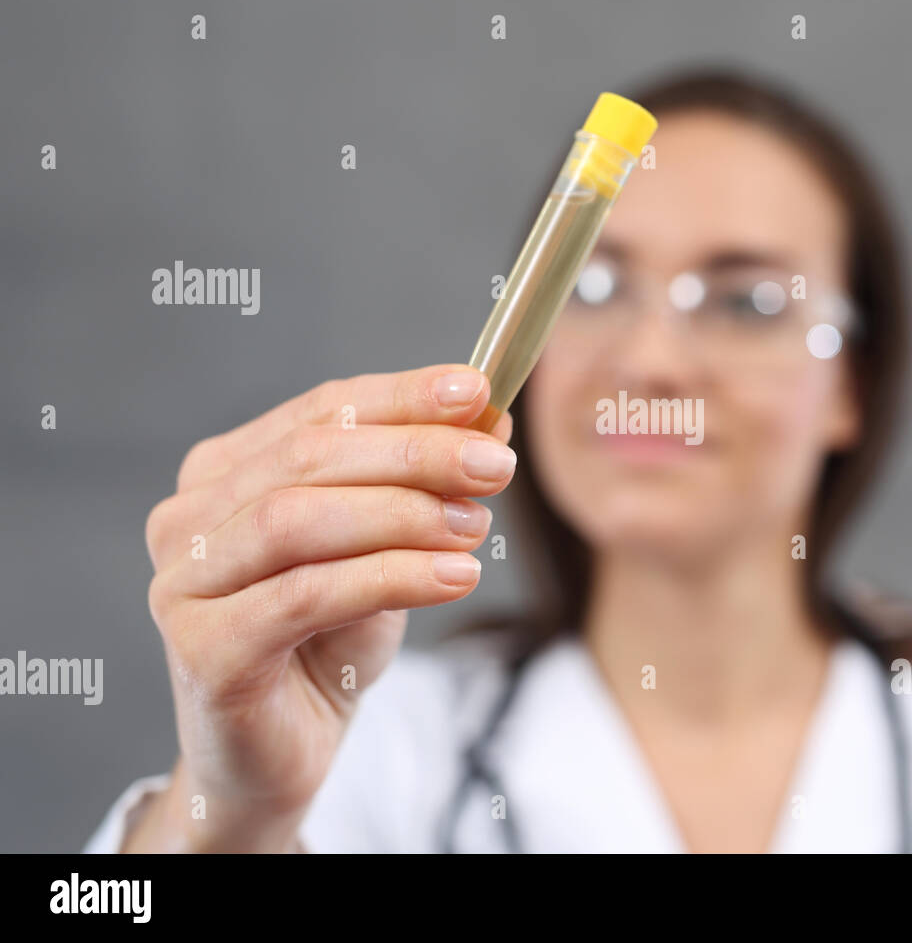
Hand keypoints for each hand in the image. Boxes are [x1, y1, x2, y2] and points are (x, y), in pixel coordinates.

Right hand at [123, 365, 512, 851]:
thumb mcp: (384, 551)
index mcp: (225, 474)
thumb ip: (418, 487)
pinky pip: (304, 594)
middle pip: (310, 457)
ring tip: (477, 525)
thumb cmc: (326, 645)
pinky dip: (389, 577)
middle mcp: (188, 518)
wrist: (279, 754)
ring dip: (403, 513)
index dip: (402, 396)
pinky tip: (454, 577)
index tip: (478, 389)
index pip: (320, 411)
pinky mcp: (202, 648)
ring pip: (300, 520)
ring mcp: (183, 582)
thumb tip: (488, 421)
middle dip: (415, 453)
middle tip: (495, 464)